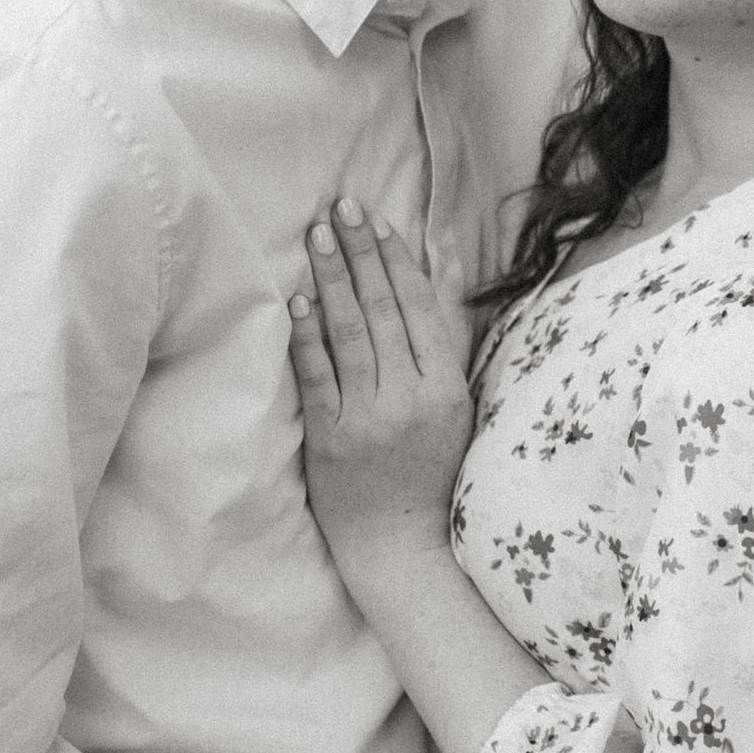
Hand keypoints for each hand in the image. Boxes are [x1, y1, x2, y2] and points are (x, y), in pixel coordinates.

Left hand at [287, 200, 474, 589]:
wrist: (401, 545)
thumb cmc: (431, 471)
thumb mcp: (456, 405)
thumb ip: (446, 338)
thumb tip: (438, 267)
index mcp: (446, 389)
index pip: (420, 309)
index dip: (398, 260)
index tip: (378, 221)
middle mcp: (409, 399)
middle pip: (382, 310)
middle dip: (360, 254)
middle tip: (341, 207)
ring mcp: (367, 419)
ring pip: (349, 335)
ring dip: (331, 279)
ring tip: (316, 236)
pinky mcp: (329, 440)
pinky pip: (317, 376)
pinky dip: (307, 335)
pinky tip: (297, 299)